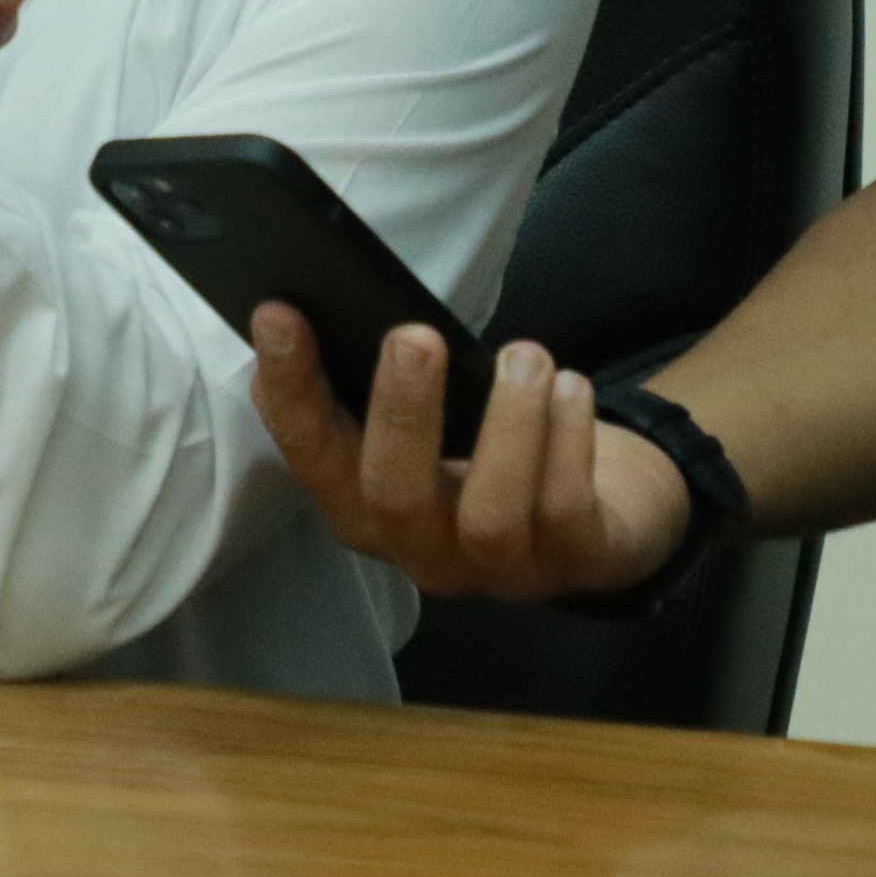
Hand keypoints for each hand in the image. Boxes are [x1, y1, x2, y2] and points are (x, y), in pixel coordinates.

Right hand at [247, 309, 692, 600]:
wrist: (596, 518)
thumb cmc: (487, 449)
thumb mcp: (427, 421)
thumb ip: (373, 385)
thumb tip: (308, 307)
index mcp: (365, 506)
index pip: (312, 454)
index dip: (291, 390)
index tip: (279, 313)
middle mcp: (421, 549)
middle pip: (393, 497)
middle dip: (400, 413)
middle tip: (414, 337)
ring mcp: (499, 569)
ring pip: (490, 516)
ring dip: (507, 424)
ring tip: (525, 355)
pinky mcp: (575, 564)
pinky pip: (566, 511)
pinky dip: (569, 441)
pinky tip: (570, 387)